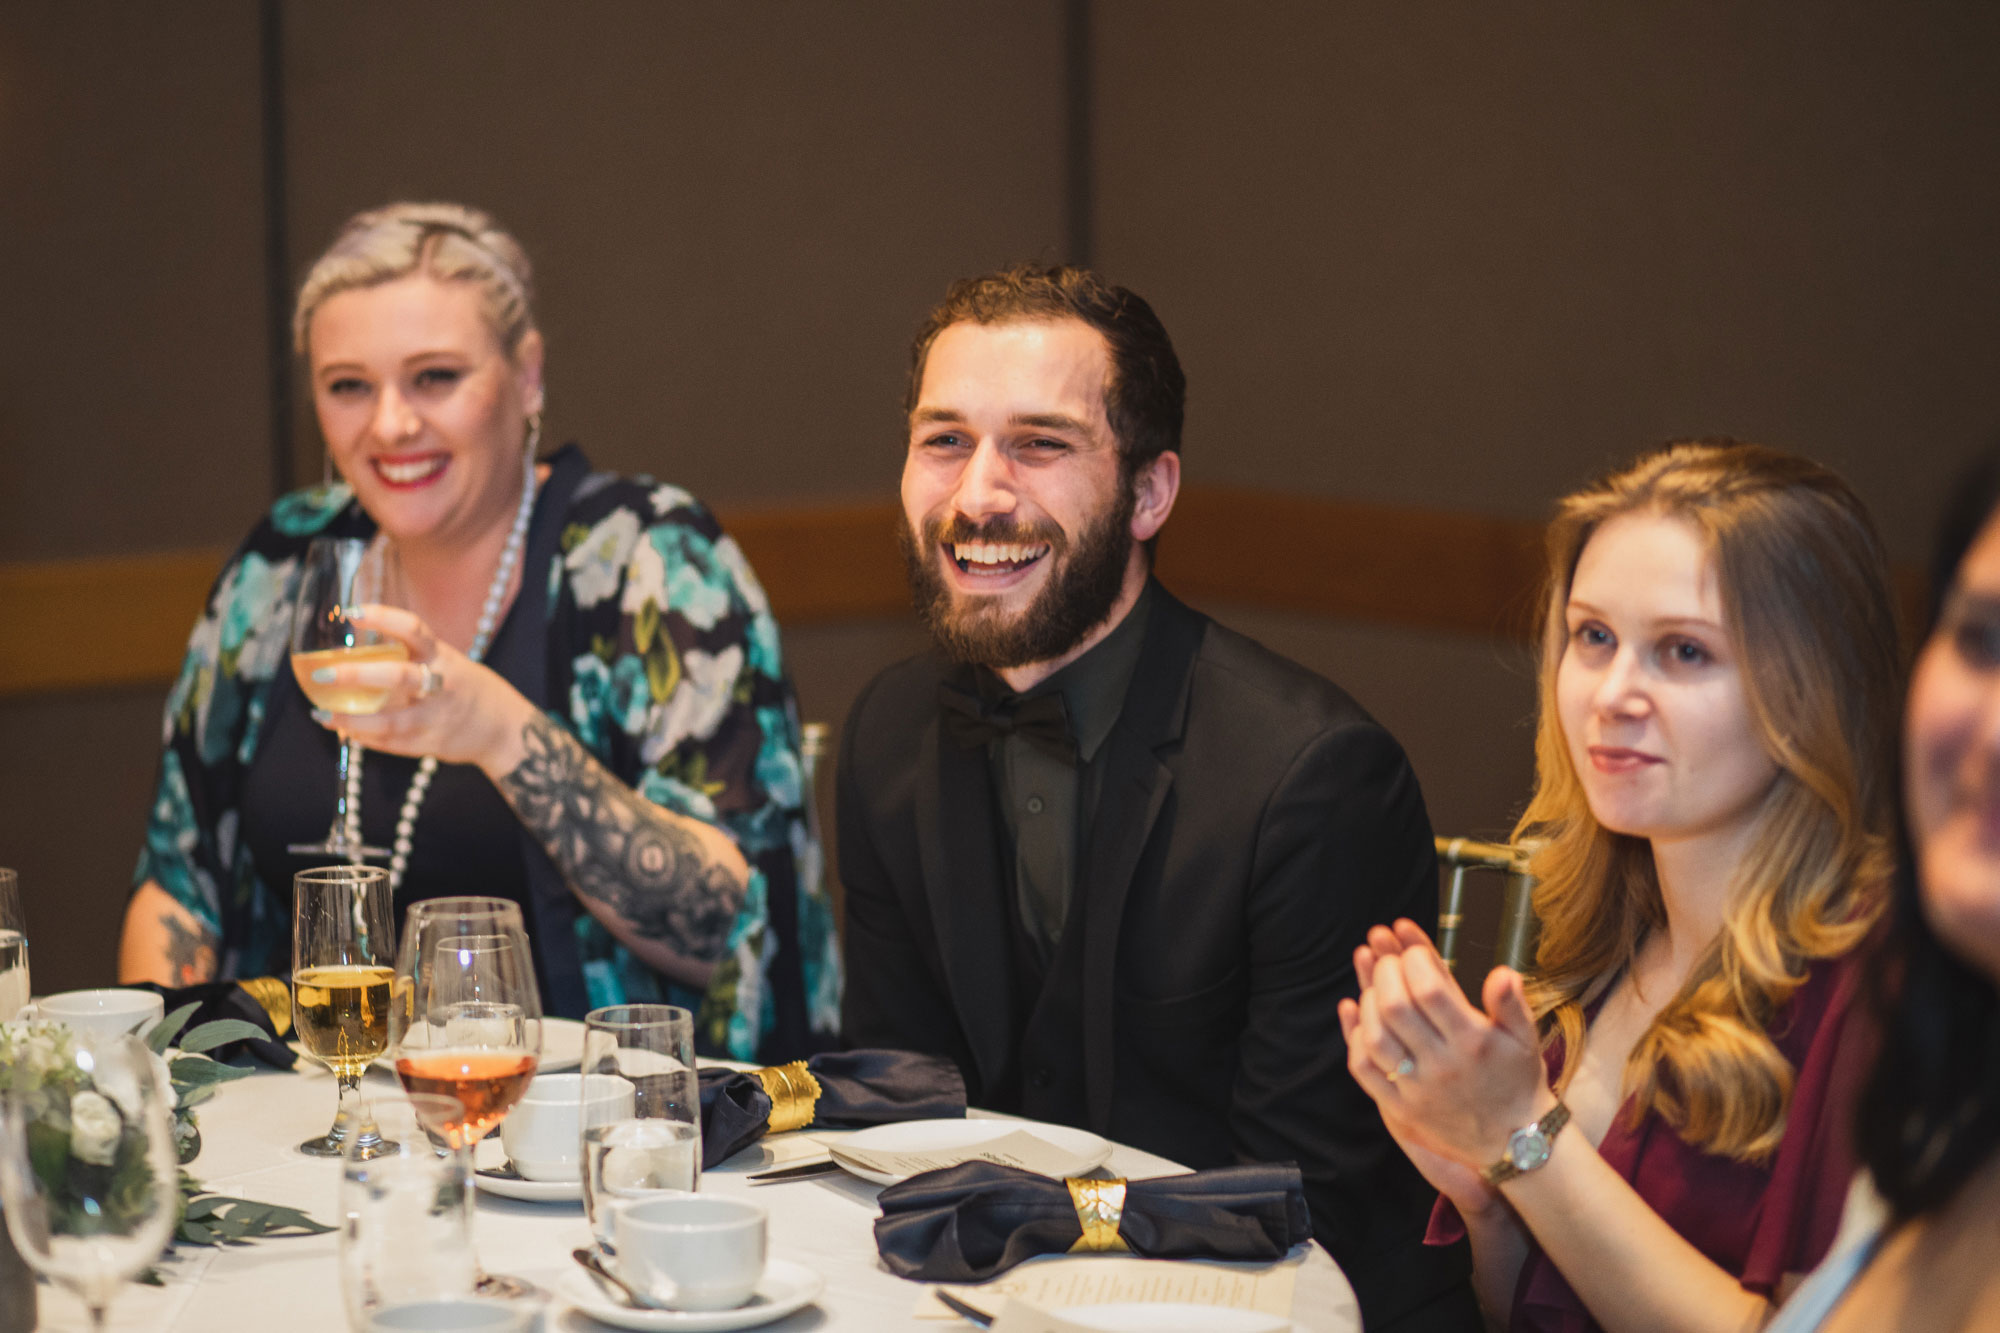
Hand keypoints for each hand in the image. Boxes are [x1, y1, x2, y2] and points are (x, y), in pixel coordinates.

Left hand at [306, 604, 535, 775]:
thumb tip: (354, 644)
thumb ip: (410, 655)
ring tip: (322, 715)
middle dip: (357, 675)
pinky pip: (391, 743)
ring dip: (351, 720)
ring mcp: (436, 718)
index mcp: (443, 657)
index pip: (413, 629)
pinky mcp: (430, 744)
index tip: (350, 612)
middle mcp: (441, 685)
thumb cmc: (465, 688)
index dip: (382, 618)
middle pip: (398, 676)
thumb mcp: (446, 661)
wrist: (504, 728)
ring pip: (390, 722)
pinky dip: (364, 737)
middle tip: (321, 673)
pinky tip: (344, 730)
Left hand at [1339, 920, 1552, 1174]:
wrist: (1515, 1142)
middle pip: (1396, 1009)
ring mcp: (1417, 1088)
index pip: (1431, 991)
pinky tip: (1354, 1011)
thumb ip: (1512, 1003)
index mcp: (1473, 1042)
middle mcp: (1442, 1065)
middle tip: (1388, 959)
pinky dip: (1353, 1037)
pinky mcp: (1400, 1108)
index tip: (1411, 948)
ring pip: (1375, 1038)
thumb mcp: (1525, 1038)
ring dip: (1368, 1001)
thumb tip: (1502, 972)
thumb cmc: (1518, 1080)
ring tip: (1375, 983)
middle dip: (1385, 972)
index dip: (1414, 959)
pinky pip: (1364, 1071)